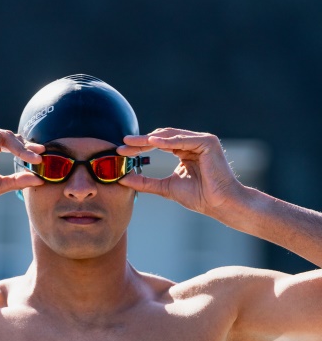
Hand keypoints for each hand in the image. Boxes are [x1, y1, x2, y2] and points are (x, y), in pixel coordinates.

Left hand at [117, 128, 241, 213]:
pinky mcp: (208, 142)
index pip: (157, 144)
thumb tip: (123, 179)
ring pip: (170, 136)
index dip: (139, 147)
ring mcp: (201, 141)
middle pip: (161, 138)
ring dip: (149, 140)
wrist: (219, 204)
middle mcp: (192, 143)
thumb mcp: (165, 187)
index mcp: (184, 150)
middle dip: (140, 142)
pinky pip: (183, 140)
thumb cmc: (198, 197)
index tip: (121, 151)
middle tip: (122, 145)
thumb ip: (145, 182)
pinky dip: (168, 141)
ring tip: (132, 143)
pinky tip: (152, 143)